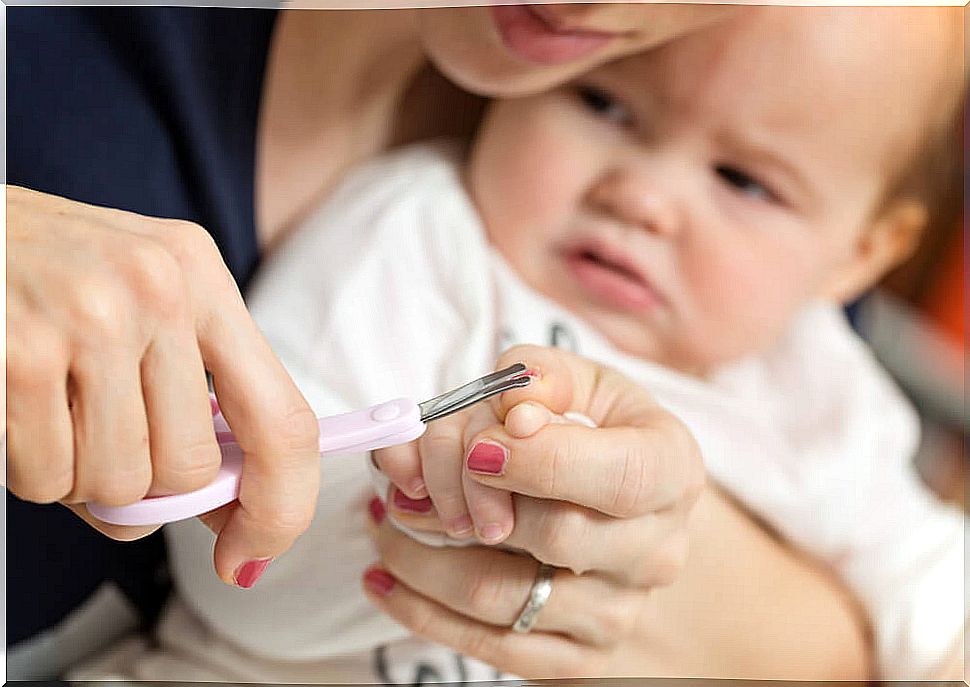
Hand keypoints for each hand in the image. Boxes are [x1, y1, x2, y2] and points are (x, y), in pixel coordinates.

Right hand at [6, 185, 319, 586]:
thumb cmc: (46, 279)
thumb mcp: (138, 303)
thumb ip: (194, 398)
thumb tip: (233, 512)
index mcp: (201, 276)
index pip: (284, 420)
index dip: (279, 509)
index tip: (250, 553)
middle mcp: (160, 288)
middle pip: (191, 470)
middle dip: (145, 484)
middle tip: (99, 436)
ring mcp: (92, 318)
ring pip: (120, 484)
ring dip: (81, 476)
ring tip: (51, 411)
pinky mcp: (21, 355)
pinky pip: (48, 479)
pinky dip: (29, 468)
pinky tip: (16, 408)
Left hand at [363, 345, 705, 675]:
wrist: (621, 509)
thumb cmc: (589, 432)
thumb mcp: (577, 383)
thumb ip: (541, 377)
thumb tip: (511, 408)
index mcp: (670, 470)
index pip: (618, 477)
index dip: (541, 461)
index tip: (476, 446)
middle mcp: (656, 550)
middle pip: (554, 536)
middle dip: (461, 502)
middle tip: (406, 482)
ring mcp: (619, 613)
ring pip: (504, 596)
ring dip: (422, 557)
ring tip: (385, 518)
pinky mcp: (578, 659)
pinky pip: (490, 649)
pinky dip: (422, 611)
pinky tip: (385, 577)